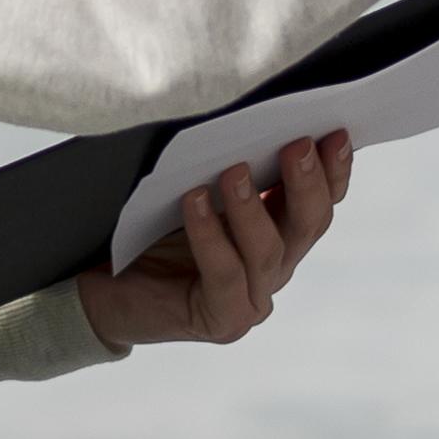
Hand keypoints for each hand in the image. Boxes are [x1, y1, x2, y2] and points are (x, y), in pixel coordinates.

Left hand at [76, 131, 351, 350]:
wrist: (102, 288)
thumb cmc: (148, 232)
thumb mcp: (197, 190)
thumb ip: (234, 170)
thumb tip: (252, 118)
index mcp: (278, 233)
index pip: (319, 203)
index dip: (333, 171)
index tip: (336, 133)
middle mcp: (274, 268)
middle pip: (308, 226)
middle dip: (307, 183)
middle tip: (298, 145)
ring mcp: (253, 299)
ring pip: (269, 251)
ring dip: (252, 207)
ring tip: (233, 170)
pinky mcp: (223, 320)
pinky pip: (224, 273)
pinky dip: (210, 235)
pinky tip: (194, 201)